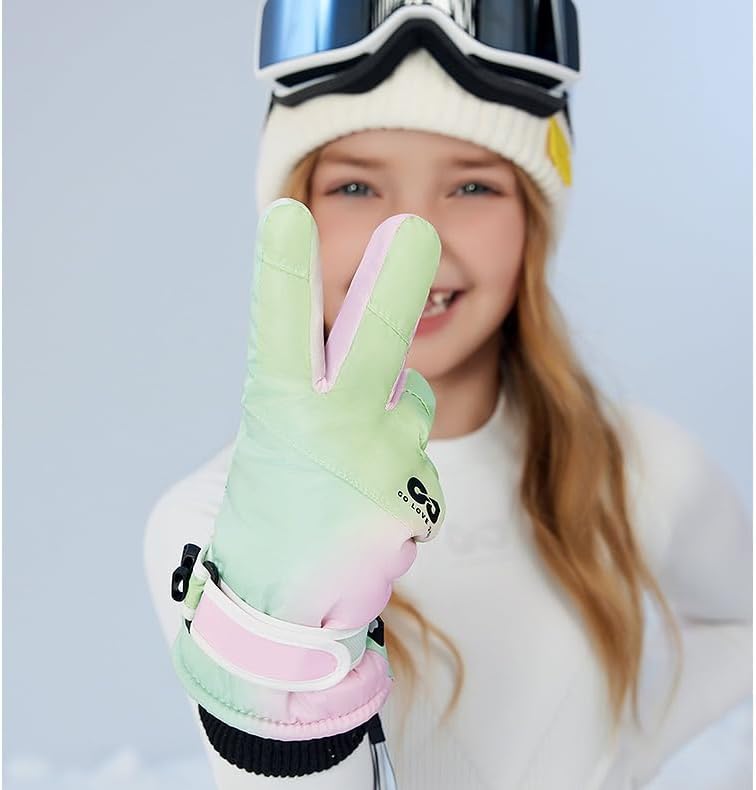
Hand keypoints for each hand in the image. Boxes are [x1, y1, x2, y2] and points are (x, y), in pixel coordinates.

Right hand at [171, 198, 443, 752]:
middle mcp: (324, 430)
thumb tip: (401, 364)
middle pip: (371, 343)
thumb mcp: (280, 436)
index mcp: (278, 405)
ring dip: (396, 428)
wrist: (275, 605)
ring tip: (354, 476)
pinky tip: (371, 517)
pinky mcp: (407, 505)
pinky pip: (424, 468)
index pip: (280, 329)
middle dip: (397, 281)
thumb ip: (325, 388)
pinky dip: (405, 485)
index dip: (285, 272)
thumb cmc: (277, 503)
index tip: (287, 214)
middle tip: (415, 227)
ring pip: (415, 407)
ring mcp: (371, 468)